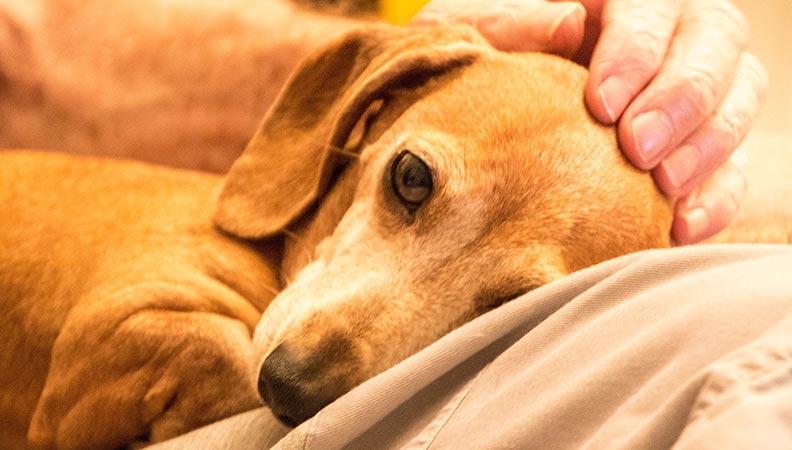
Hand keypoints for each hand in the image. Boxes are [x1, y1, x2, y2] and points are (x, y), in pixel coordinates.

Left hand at [414, 0, 766, 243]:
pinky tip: (679, 227)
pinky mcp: (702, 151)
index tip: (601, 105)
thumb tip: (569, 23)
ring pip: (739, 99)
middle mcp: (671, 38)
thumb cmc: (480, 73)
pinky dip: (716, 199)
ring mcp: (695, 94)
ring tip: (661, 187)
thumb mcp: (474, 41)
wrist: (483, 130)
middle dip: (682, 97)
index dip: (637, 52)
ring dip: (707, 146)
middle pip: (717, 42)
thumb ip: (510, 24)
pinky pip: (734, 169)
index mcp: (620, 2)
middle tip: (636, 148)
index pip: (653, 8)